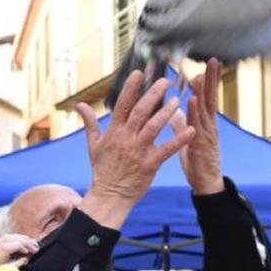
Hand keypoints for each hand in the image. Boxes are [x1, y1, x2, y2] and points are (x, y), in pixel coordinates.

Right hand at [76, 72, 195, 228]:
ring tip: (177, 100)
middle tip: (165, 81)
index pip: (122, 105)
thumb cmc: (103, 171)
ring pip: (154, 126)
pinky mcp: (149, 164)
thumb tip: (80, 105)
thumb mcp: (93, 145)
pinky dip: (179, 140)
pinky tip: (191, 130)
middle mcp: (126, 139)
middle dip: (153, 94)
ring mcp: (138, 151)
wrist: (109, 196)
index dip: (131, 88)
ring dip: (166, 112)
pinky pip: (166, 149)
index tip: (139, 73)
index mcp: (114, 132)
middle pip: (141, 111)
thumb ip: (90, 123)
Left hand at [182, 58, 223, 194]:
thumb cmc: (197, 162)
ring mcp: (206, 134)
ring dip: (203, 92)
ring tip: (200, 75)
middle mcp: (208, 125)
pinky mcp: (201, 144)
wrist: (206, 184)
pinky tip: (194, 100)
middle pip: (210, 98)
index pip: (207, 97)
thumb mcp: (187, 140)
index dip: (209, 81)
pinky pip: (198, 126)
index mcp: (205, 123)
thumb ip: (181, 124)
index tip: (210, 64)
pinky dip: (196, 112)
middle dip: (212, 79)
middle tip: (213, 60)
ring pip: (205, 110)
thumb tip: (174, 111)